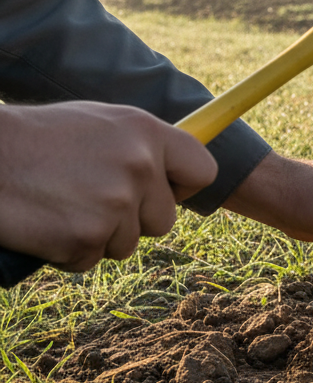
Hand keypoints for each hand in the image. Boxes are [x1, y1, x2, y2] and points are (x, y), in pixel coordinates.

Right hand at [0, 102, 217, 271]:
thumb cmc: (39, 138)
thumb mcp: (100, 123)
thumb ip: (141, 145)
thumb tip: (174, 171)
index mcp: (147, 132)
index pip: (203, 170)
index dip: (184, 187)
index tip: (167, 191)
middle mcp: (140, 166)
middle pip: (165, 219)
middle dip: (135, 220)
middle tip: (93, 200)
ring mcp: (116, 203)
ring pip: (128, 243)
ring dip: (99, 235)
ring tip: (63, 204)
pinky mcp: (87, 236)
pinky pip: (91, 259)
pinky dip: (69, 250)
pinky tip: (47, 222)